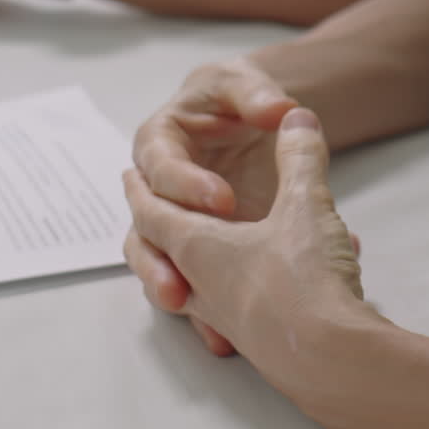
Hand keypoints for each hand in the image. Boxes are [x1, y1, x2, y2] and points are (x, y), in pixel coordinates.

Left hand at [124, 108, 378, 398]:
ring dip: (189, 266)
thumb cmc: (304, 280)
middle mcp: (199, 285)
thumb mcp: (305, 203)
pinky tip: (262, 292)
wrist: (335, 363)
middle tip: (145, 212)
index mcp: (195, 245)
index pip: (152, 212)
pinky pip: (229, 312)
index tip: (130, 179)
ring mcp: (225, 319)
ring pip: (190, 288)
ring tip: (194, 257)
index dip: (142, 190)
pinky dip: (231, 294)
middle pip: (156, 253)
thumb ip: (300, 155)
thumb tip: (297, 116)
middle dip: (152, 229)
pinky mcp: (256, 344)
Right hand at [127, 58, 299, 353]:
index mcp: (160, 144)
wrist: (250, 119)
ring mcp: (175, 228)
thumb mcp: (244, 86)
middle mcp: (157, 191)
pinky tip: (225, 342)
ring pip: (157, 267)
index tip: (224, 200)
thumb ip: (258, 94)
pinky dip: (205, 316)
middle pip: (142, 230)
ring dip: (170, 294)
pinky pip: (192, 289)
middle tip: (183, 285)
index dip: (186, 186)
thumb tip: (286, 110)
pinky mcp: (197, 255)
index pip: (160, 167)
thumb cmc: (237, 98)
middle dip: (158, 261)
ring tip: (190, 319)